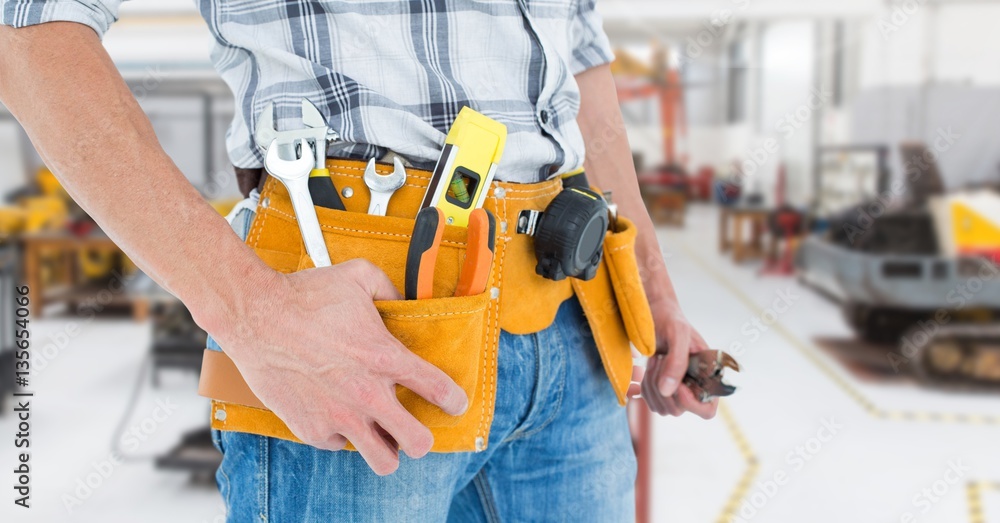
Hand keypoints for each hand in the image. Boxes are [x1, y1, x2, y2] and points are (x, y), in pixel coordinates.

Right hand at [211, 259, 468, 474]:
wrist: (256, 315)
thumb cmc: (306, 295)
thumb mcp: (359, 277)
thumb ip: (391, 291)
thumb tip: (405, 302)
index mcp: (385, 357)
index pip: (438, 389)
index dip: (454, 401)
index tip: (455, 404)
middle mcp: (367, 394)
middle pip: (418, 442)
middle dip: (423, 438)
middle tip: (415, 428)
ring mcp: (339, 416)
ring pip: (383, 461)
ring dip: (387, 449)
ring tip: (382, 436)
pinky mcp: (312, 429)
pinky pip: (340, 445)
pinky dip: (342, 434)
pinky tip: (336, 414)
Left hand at [636, 303, 717, 418]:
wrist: (656, 315)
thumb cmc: (671, 320)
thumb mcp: (678, 334)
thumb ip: (677, 361)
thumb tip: (668, 390)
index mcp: (710, 376)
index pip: (707, 411)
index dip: (690, 403)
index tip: (676, 385)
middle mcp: (697, 388)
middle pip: (678, 410)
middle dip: (662, 387)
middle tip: (659, 359)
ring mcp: (679, 391)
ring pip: (662, 408)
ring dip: (651, 385)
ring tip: (655, 360)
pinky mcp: (663, 390)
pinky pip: (651, 402)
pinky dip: (645, 387)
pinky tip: (649, 367)